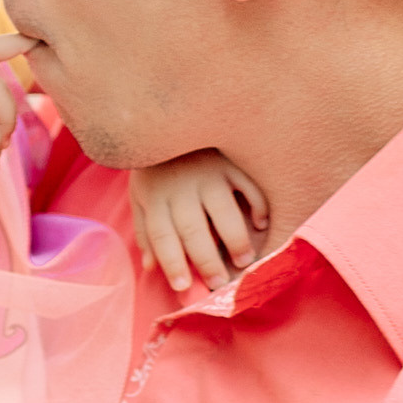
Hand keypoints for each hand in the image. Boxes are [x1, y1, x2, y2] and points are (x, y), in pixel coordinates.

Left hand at [129, 149, 269, 293]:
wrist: (167, 114)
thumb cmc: (156, 166)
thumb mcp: (141, 194)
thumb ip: (145, 230)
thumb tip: (150, 268)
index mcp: (155, 196)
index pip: (162, 236)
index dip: (171, 263)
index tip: (182, 287)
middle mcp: (181, 186)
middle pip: (193, 230)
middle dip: (207, 262)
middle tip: (219, 284)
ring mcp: (208, 172)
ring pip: (224, 212)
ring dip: (235, 240)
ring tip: (245, 261)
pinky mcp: (231, 161)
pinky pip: (248, 186)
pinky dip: (257, 206)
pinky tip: (261, 224)